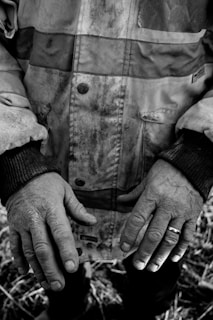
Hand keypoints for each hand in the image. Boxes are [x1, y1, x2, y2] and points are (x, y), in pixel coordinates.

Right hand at [6, 172, 96, 290]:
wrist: (21, 175)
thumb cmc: (47, 182)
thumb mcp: (65, 190)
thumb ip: (77, 208)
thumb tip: (92, 221)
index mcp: (51, 208)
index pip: (60, 233)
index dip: (66, 251)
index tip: (72, 268)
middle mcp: (35, 218)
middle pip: (43, 247)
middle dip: (52, 269)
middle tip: (60, 285)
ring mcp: (22, 224)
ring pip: (29, 251)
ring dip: (38, 269)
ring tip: (47, 284)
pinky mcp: (13, 226)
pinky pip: (15, 246)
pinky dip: (19, 260)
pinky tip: (25, 271)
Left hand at [119, 160, 202, 271]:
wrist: (191, 165)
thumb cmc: (165, 170)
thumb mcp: (147, 179)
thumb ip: (134, 194)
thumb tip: (119, 201)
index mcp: (152, 196)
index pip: (137, 219)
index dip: (129, 235)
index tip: (123, 248)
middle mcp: (167, 206)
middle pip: (154, 234)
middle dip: (144, 253)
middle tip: (137, 265)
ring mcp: (181, 212)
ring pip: (171, 239)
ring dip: (161, 256)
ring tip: (152, 268)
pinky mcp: (193, 215)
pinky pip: (188, 235)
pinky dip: (181, 249)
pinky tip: (173, 258)